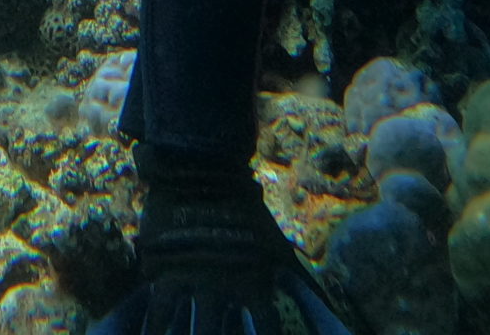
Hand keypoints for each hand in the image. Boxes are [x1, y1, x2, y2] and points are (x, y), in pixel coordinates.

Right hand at [97, 155, 352, 334]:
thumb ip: (302, 281)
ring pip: (186, 329)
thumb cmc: (246, 211)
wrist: (202, 171)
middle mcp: (223, 288)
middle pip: (219, 334)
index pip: (267, 327)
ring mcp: (192, 280)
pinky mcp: (164, 270)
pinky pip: (157, 309)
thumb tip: (335, 311)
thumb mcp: (278, 247)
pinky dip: (154, 327)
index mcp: (254, 283)